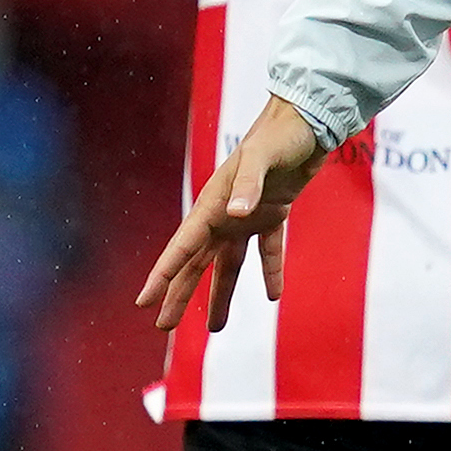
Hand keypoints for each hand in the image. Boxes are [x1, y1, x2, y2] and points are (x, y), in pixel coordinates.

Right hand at [136, 94, 334, 334]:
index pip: (182, 248)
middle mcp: (223, 214)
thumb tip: (235, 214)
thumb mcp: (263, 157)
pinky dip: (270, 271)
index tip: (144, 302)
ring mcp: (246, 216)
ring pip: (227, 264)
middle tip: (163, 327)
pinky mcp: (273, 213)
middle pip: (196, 264)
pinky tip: (273, 296)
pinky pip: (268, 250)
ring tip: (215, 329)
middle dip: (179, 295)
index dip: (162, 276)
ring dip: (220, 294)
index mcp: (212, 204)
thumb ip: (250, 185)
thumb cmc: (279, 135)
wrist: (305, 121)